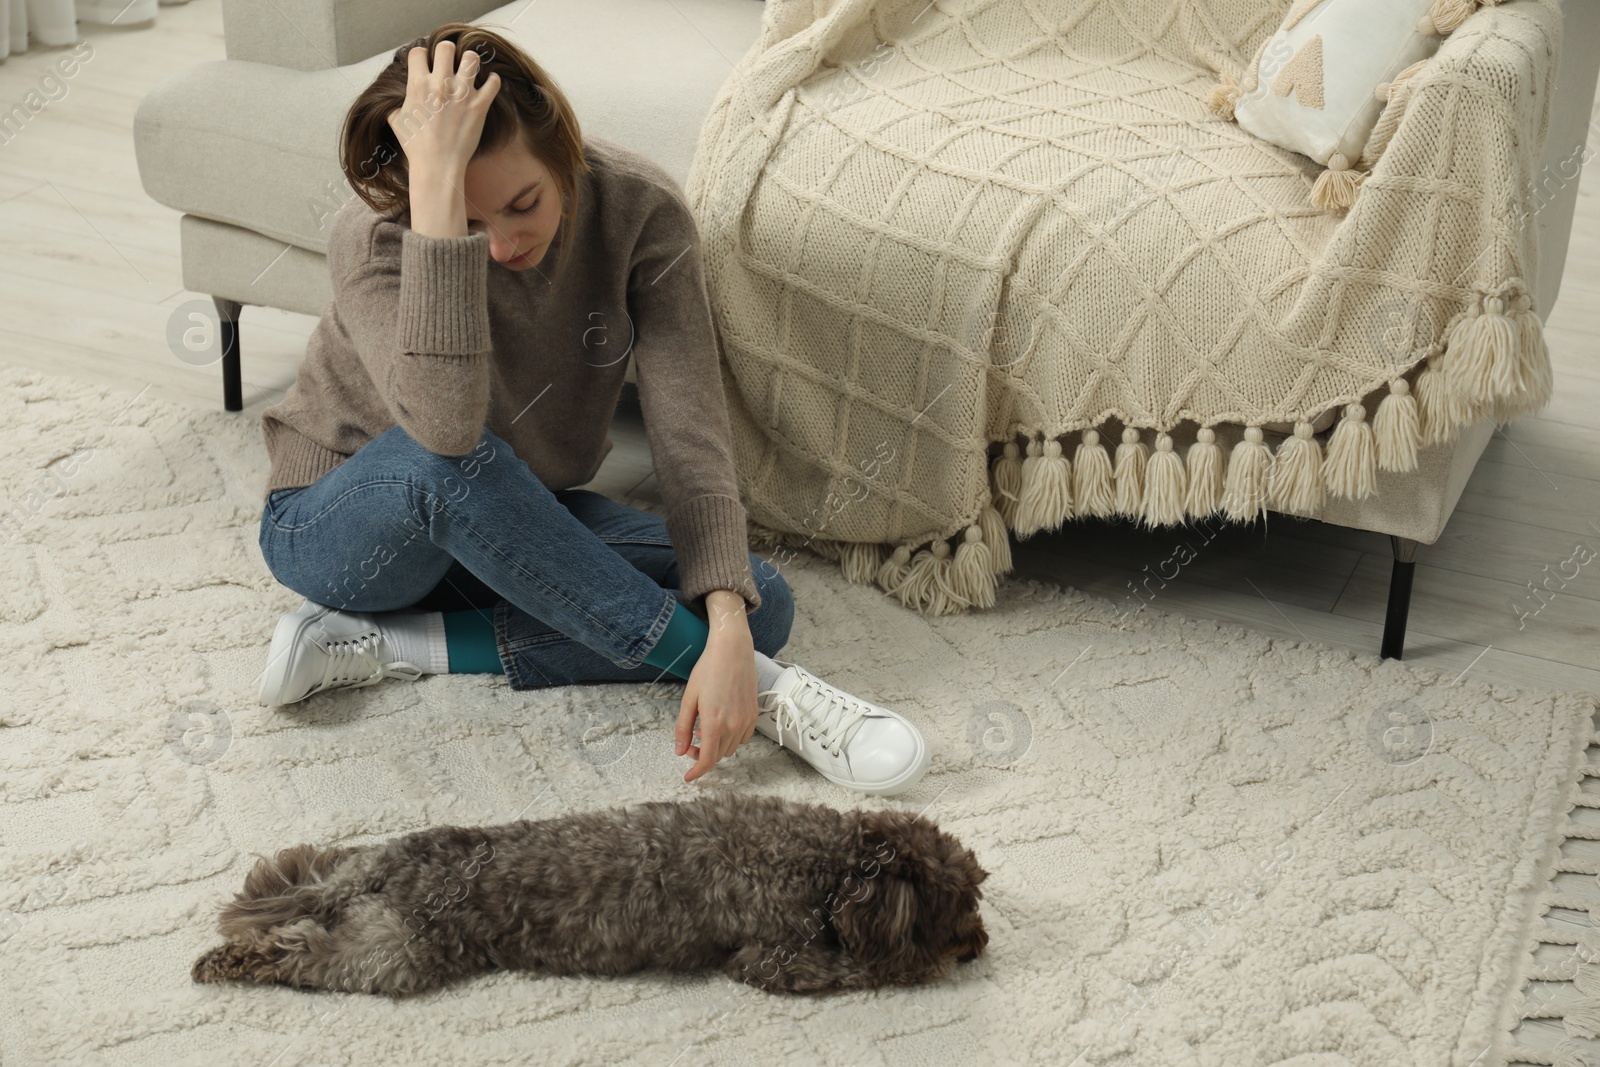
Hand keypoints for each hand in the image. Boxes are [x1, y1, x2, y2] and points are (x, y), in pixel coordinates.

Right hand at [386, 40, 499, 179]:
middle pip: (446, 47)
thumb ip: (395, 103)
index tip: (428, 62)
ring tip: (470, 70)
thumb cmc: (416, 147)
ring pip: (472, 58)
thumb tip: (394, 98)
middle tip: (450, 63)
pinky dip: (493, 81)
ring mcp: (461, 94)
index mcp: (418, 85)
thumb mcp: (396, 121)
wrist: (437, 166)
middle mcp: (440, 84)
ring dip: (471, 61)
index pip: (419, 51)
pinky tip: (488, 84)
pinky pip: (493, 82)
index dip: (423, 55)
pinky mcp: (479, 106)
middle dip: (447, 52)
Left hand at [675, 594, 756, 782]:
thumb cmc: (708, 669)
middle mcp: (733, 725)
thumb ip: (683, 728)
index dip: (697, 772)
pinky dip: (731, 739)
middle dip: (703, 756)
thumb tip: (680, 751)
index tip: (688, 776)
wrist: (732, 650)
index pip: (707, 760)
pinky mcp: (754, 714)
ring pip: (731, 748)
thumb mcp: (689, 698)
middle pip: (718, 755)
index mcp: (714, 723)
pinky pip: (743, 738)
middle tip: (690, 743)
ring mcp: (746, 720)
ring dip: (717, 747)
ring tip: (704, 730)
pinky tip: (721, 725)